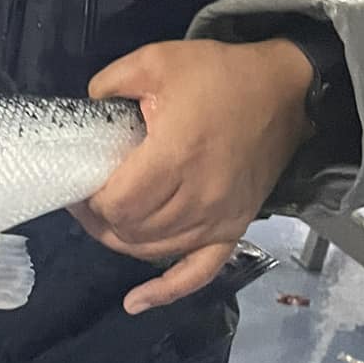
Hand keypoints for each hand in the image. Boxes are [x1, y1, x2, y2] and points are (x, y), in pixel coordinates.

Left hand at [74, 38, 312, 315]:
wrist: (283, 89)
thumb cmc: (219, 75)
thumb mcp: (156, 60)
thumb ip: (110, 83)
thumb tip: (84, 109)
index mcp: (176, 156)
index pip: (118, 204)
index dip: (91, 200)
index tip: (80, 182)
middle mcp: (199, 197)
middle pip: (131, 231)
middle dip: (100, 218)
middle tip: (87, 198)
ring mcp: (220, 219)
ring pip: (154, 251)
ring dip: (122, 240)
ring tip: (105, 219)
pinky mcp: (234, 229)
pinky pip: (199, 273)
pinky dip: (166, 291)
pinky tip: (136, 302)